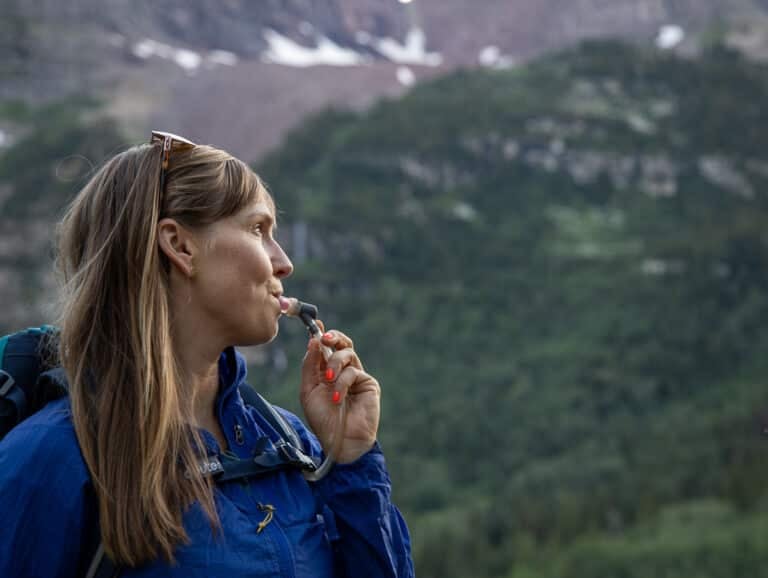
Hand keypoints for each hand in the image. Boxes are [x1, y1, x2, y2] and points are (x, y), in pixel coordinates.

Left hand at [299, 323, 379, 462]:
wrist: (339, 441)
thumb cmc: (322, 420)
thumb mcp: (308, 390)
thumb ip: (310, 365)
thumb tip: (313, 340)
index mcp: (326, 372)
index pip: (325, 348)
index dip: (321, 334)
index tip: (316, 323)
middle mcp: (342, 371)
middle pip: (342, 344)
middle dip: (333, 337)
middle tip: (325, 338)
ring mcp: (356, 376)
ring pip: (347, 353)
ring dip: (334, 363)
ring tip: (329, 379)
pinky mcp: (368, 384)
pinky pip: (353, 372)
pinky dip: (342, 383)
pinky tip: (337, 399)